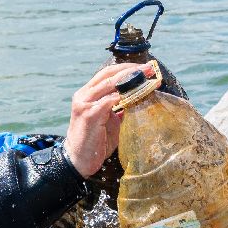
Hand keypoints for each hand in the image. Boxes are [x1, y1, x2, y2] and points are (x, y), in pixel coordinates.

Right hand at [63, 61, 154, 177]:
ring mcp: (84, 104)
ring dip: (129, 80)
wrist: (78, 160)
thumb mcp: (109, 121)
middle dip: (130, 70)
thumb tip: (138, 99)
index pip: (107, 74)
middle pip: (108, 74)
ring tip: (145, 79)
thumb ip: (119, 108)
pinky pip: (107, 101)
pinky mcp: (89, 115)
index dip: (126, 69)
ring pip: (108, 84)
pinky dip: (122, 96)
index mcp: (88, 94)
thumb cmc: (95, 141)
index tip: (145, 68)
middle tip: (149, 69)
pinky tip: (134, 95)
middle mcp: (83, 95)